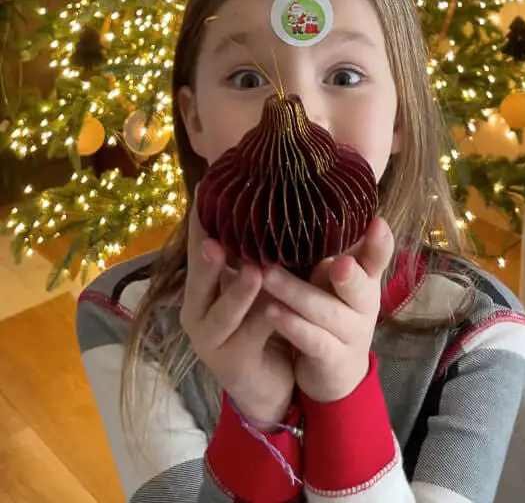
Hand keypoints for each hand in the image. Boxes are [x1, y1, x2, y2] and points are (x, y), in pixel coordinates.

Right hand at [180, 198, 294, 426]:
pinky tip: (279, 307)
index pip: (199, 249)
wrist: (273, 383)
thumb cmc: (264, 321)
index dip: (201, 223)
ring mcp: (212, 340)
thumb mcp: (259, 285)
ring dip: (239, 291)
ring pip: (223, 313)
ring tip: (254, 271)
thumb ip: (259, 254)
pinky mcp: (233, 362)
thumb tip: (277, 203)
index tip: (206, 190)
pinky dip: (266, 320)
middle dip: (206, 258)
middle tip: (215, 237)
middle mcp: (198, 311)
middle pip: (198, 280)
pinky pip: (251, 337)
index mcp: (202, 287)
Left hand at [262, 218, 394, 403]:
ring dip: (297, 294)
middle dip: (349, 276)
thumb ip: (330, 251)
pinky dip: (293, 326)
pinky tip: (270, 311)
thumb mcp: (336, 281)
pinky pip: (313, 341)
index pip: (378, 258)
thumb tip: (305, 204)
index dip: (380, 243)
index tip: (378, 223)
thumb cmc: (332, 311)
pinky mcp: (332, 360)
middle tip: (337, 263)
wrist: (336, 372)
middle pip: (360, 288)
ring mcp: (351, 334)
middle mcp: (364, 305)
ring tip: (268, 275)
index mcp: (366, 279)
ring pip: (327, 313)